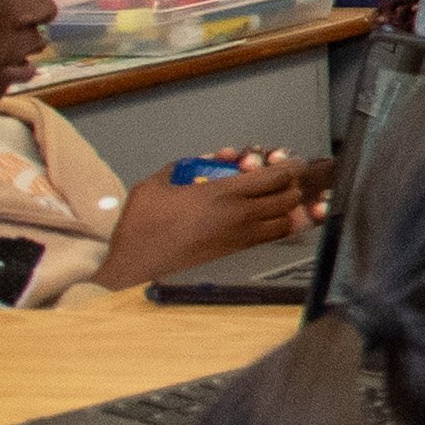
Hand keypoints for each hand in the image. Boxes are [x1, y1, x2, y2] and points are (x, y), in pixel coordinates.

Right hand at [98, 154, 312, 292]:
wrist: (134, 263)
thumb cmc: (142, 224)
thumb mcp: (156, 184)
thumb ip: (182, 167)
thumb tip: (204, 161)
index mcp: (222, 193)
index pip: (275, 176)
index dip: (287, 167)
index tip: (288, 162)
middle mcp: (238, 215)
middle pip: (287, 197)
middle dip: (290, 186)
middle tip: (283, 180)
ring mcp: (240, 237)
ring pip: (284, 221)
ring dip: (286, 208)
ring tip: (276, 200)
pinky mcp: (235, 253)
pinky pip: (269, 238)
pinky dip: (276, 227)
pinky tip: (266, 220)